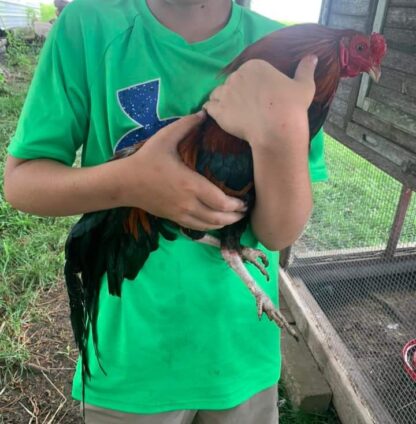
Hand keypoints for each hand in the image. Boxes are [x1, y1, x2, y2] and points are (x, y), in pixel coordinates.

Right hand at [120, 113, 245, 230]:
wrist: (125, 183)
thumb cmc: (147, 160)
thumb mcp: (165, 138)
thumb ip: (186, 125)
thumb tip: (204, 113)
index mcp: (191, 184)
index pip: (222, 202)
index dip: (237, 205)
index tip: (245, 200)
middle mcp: (189, 203)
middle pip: (219, 217)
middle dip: (235, 216)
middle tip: (245, 209)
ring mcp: (181, 214)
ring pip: (209, 225)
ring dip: (225, 223)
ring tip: (235, 217)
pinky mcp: (174, 219)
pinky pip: (198, 228)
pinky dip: (211, 227)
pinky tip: (216, 222)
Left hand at [204, 56, 316, 150]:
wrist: (277, 130)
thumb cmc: (292, 107)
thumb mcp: (304, 86)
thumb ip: (305, 69)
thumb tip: (312, 57)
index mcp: (254, 66)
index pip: (246, 72)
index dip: (249, 85)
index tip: (256, 97)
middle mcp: (236, 76)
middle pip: (231, 83)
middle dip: (236, 93)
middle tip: (246, 107)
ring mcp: (225, 93)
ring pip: (218, 94)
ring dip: (222, 101)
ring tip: (232, 112)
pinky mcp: (218, 111)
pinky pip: (208, 107)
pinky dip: (211, 111)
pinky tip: (217, 116)